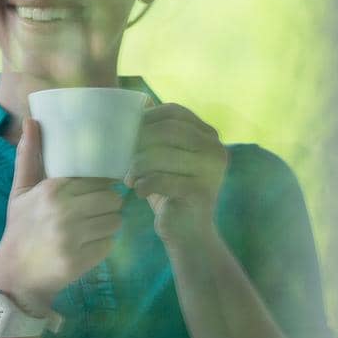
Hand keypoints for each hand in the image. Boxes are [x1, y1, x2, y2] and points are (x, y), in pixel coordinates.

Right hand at [0, 117, 124, 312]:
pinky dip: (104, 243)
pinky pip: (111, 242)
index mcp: (52, 190)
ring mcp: (74, 238)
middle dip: (106, 204)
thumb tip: (31, 120)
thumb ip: (29, 156)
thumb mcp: (21, 191)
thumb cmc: (21, 228)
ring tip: (91, 227)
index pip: (98, 177)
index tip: (94, 190)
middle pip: (112, 198)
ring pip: (115, 220)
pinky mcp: (83, 260)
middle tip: (93, 210)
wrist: (16, 274)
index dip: (100, 183)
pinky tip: (87, 244)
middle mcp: (64, 212)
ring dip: (108, 223)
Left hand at [124, 102, 227, 248]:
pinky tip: (138, 191)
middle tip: (121, 157)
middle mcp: (215, 148)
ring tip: (128, 178)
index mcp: (208, 135)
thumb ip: (154, 135)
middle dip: (138, 141)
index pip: (175, 112)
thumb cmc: (168, 190)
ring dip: (137, 166)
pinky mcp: (201, 192)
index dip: (146, 117)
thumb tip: (130, 106)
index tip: (125, 132)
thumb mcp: (162, 159)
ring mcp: (212, 170)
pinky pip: (162, 180)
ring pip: (163, 155)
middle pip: (168, 131)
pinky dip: (143, 184)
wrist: (187, 231)